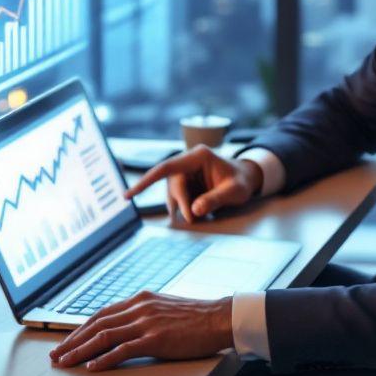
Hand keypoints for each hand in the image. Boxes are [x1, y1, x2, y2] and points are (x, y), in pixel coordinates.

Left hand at [49, 292, 232, 371]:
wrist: (220, 318)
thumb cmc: (198, 317)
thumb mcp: (165, 309)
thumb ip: (146, 315)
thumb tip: (129, 328)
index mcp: (140, 300)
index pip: (102, 314)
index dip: (81, 329)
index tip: (67, 342)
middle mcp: (138, 308)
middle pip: (96, 324)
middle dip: (73, 340)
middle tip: (56, 355)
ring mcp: (146, 323)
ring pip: (103, 336)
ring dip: (80, 351)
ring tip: (66, 363)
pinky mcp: (155, 339)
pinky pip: (122, 350)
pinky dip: (103, 359)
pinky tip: (91, 368)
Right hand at [123, 145, 263, 224]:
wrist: (247, 178)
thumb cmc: (242, 181)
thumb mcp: (235, 191)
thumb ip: (215, 199)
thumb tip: (194, 210)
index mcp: (198, 156)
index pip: (166, 168)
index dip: (145, 181)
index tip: (129, 195)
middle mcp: (187, 162)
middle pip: (172, 184)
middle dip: (179, 203)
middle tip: (192, 219)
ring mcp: (185, 173)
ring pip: (172, 193)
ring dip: (180, 207)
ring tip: (198, 215)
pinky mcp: (186, 183)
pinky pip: (178, 198)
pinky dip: (184, 208)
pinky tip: (196, 211)